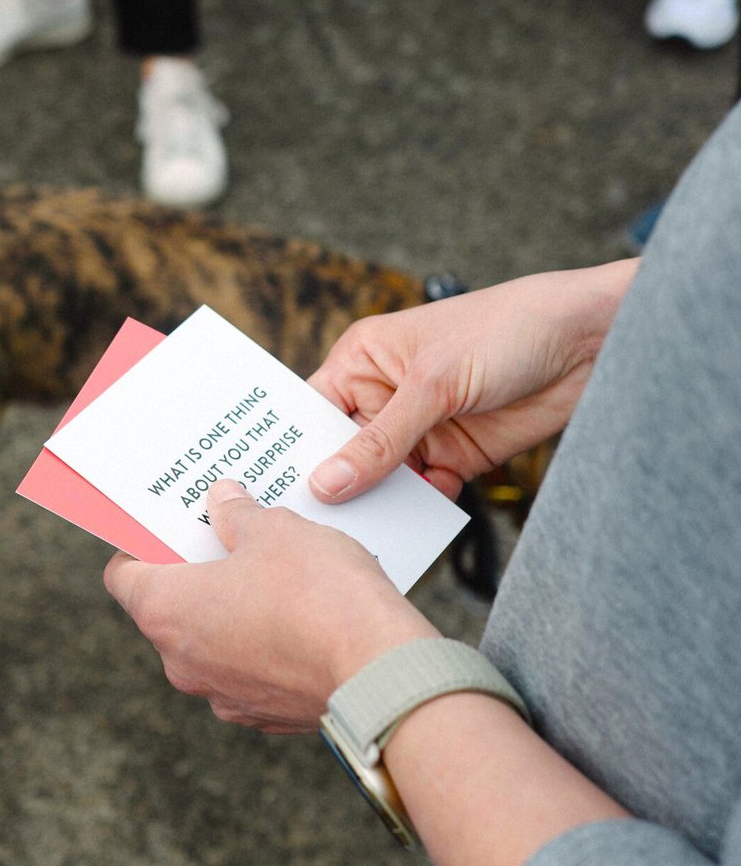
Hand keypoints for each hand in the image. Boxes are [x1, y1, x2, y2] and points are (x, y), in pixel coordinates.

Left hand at [104, 479, 433, 731]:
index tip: (170, 527)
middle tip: (232, 539)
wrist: (380, 671)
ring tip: (277, 576)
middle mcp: (182, 664)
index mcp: (166, 612)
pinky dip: (267, 647)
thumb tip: (222, 501)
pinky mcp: (266, 716)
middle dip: (198, 574)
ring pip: (214, 643)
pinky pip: (254, 671)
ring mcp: (223, 696)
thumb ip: (237, 514)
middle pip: (170, 609)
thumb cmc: (318, 593)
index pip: (123, 576)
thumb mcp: (275, 530)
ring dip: (235, 613)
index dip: (142, 546)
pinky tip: (302, 619)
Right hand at [307, 261, 636, 503]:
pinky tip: (416, 528)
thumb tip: (327, 484)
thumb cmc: (506, 328)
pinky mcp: (457, 456)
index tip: (274, 495)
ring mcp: (422, 429)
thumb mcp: (434, 383)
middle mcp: (385, 396)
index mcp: (363, 361)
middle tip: (315, 530)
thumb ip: (381, 440)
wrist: (591, 342)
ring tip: (364, 537)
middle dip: (335, 488)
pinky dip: (420, 511)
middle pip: (343, 454)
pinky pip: (424, 494)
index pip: (311, 413)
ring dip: (379, 505)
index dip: (293, 450)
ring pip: (383, 481)